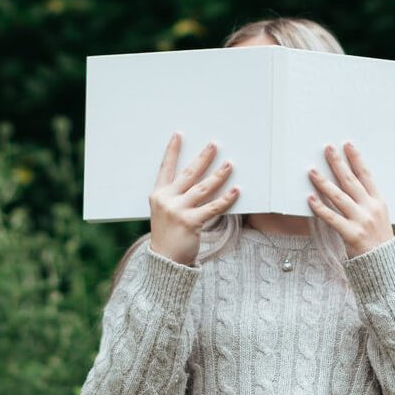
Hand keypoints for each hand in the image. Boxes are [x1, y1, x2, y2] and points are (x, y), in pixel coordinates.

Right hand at [148, 132, 239, 264]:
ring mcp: (178, 210)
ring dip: (218, 175)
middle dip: (203, 157)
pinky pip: (213, 207)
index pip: (165, 168)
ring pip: (203, 188)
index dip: (172, 151)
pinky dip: (226, 198)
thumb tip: (199, 181)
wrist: (164, 260)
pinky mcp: (190, 222)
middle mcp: (166, 200)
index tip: (178, 135)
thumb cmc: (167, 235)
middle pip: (188, 173)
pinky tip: (236, 191)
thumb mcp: (164, 212)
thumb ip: (175, 197)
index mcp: (158, 195)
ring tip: (229, 164)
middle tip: (214, 145)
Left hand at [307, 141, 394, 257]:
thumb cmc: (378, 239)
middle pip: (351, 181)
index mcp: (378, 201)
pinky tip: (310, 198)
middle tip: (327, 149)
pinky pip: (331, 218)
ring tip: (311, 171)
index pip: (366, 175)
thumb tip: (350, 184)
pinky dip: (320, 208)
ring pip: (339, 197)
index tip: (347, 144)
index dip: (356, 159)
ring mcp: (361, 221)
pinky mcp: (350, 234)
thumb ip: (367, 201)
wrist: (384, 265)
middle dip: (338, 163)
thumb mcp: (380, 216)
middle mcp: (370, 208)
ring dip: (323, 182)